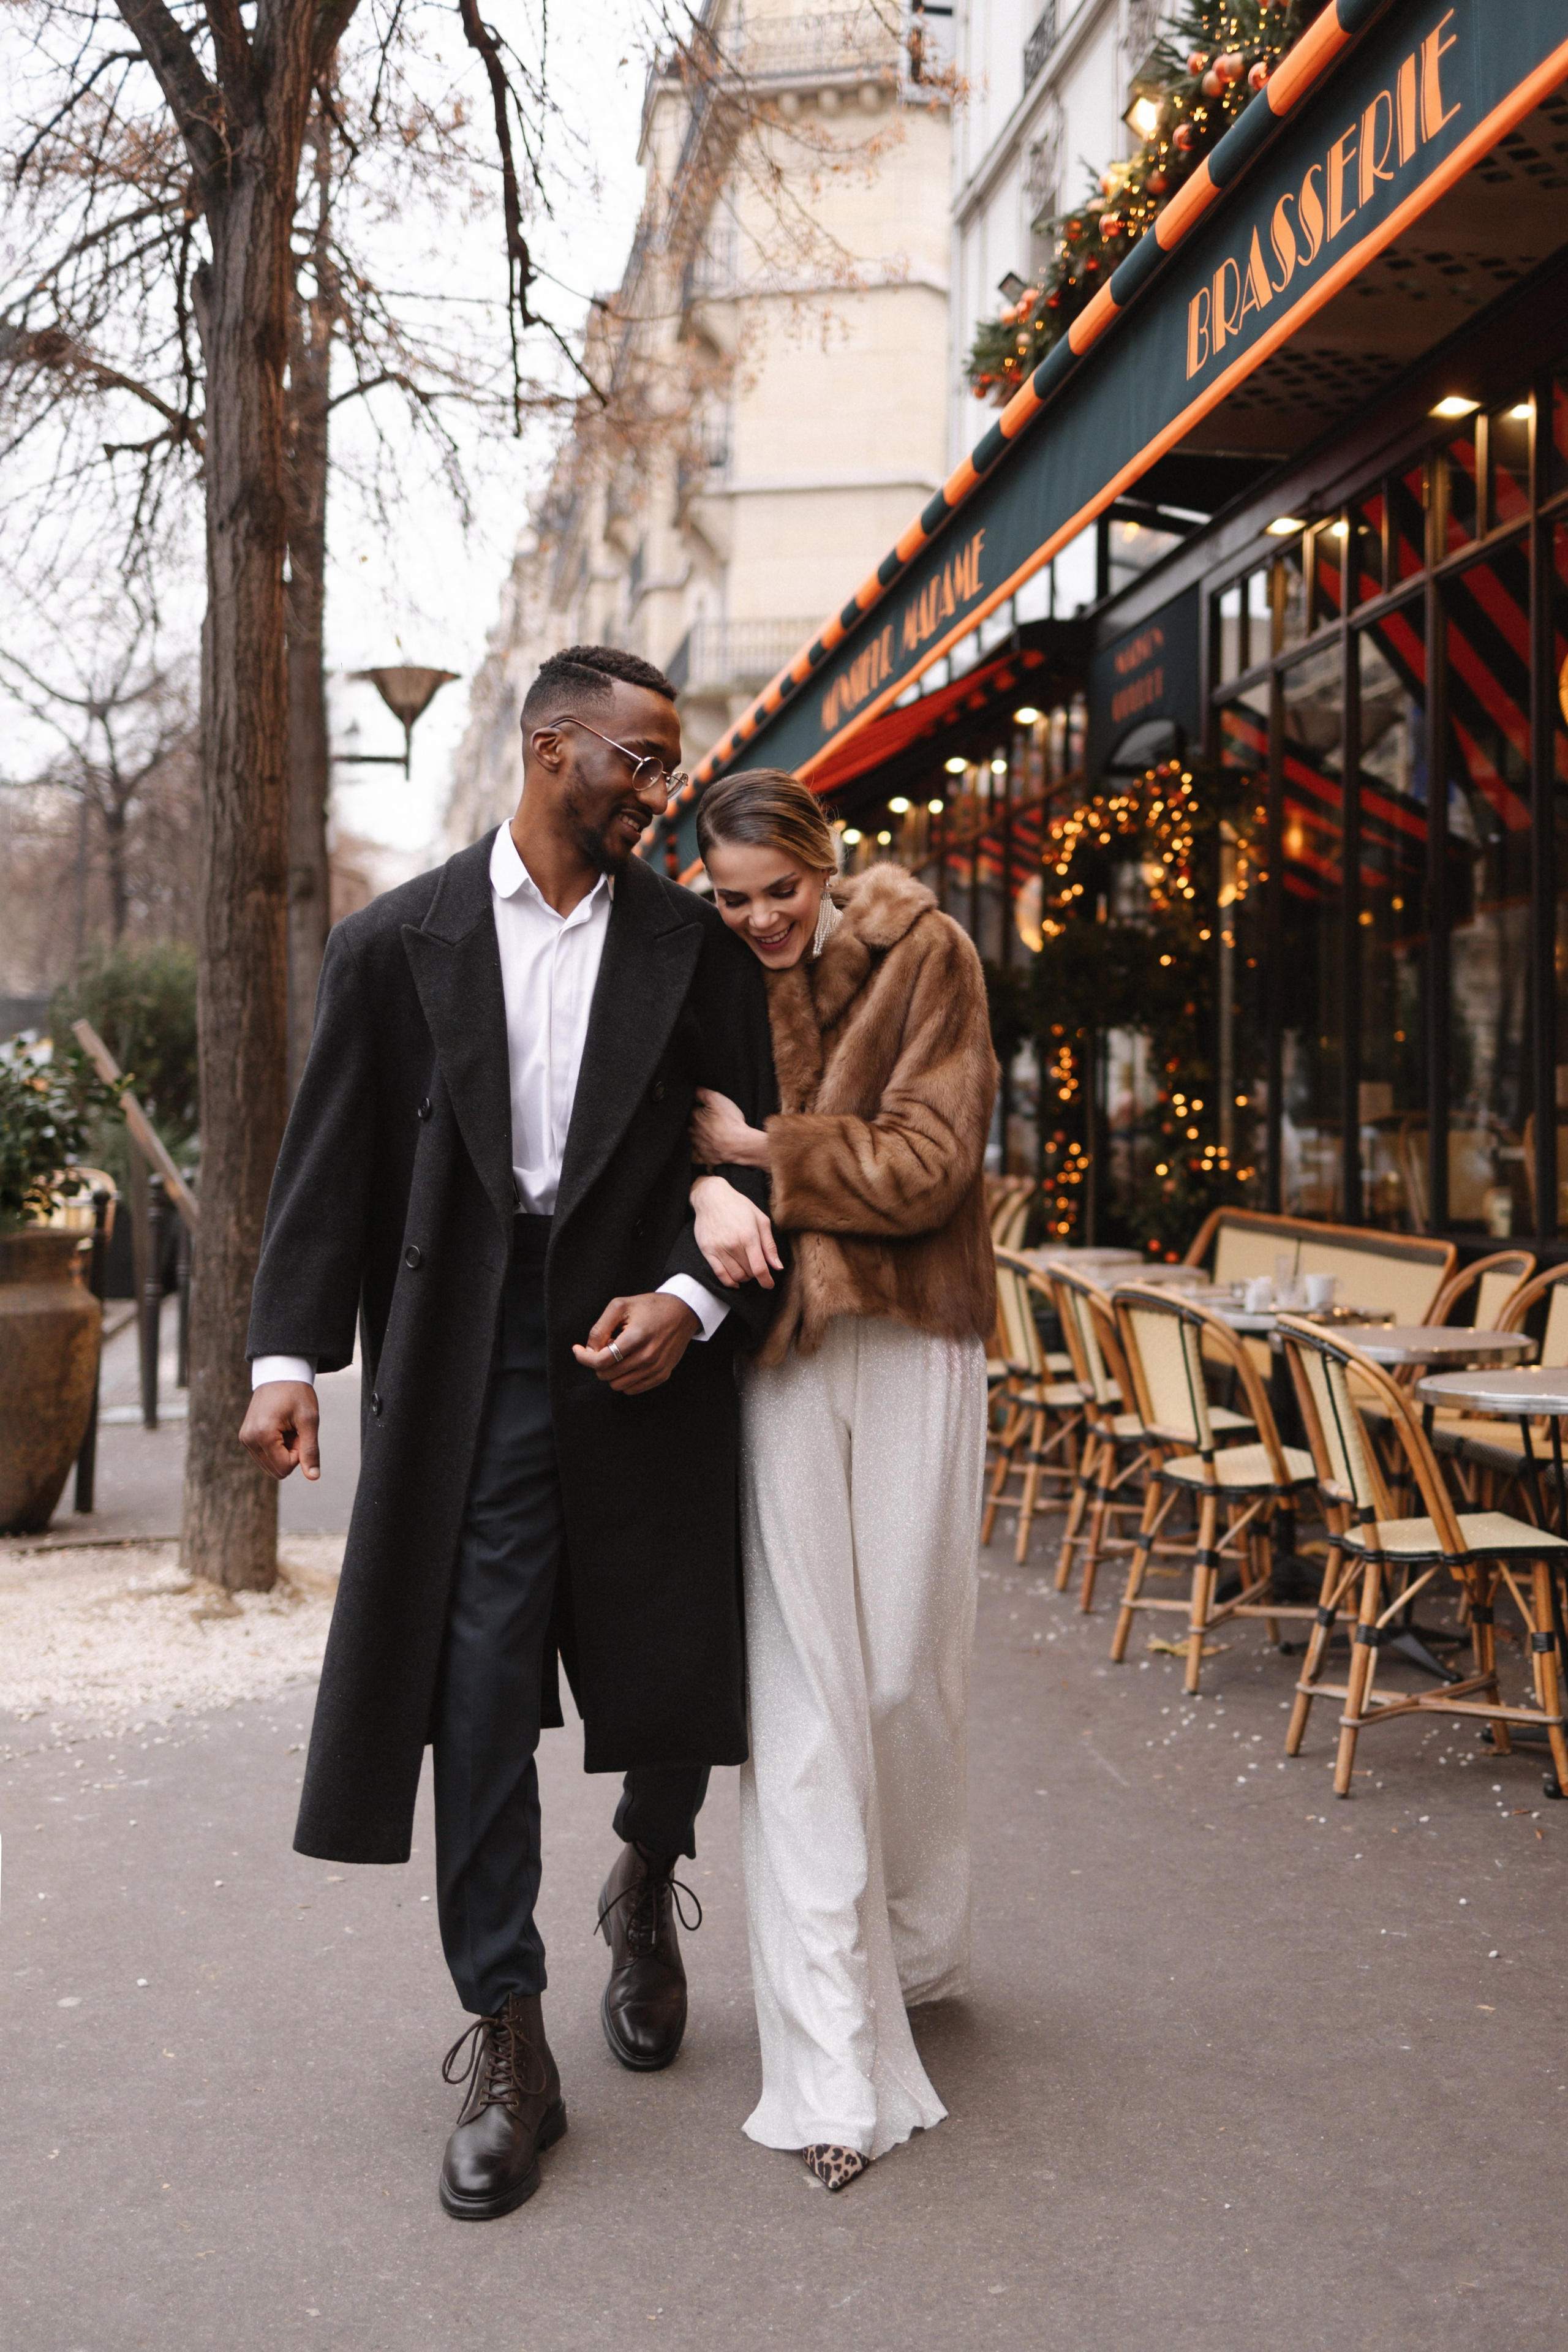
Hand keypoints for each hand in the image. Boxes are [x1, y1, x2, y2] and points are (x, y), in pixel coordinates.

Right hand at [239, 1381, 320, 1480]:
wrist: (279, 1374)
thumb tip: (313, 1477)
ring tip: (287, 1428)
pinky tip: (280, 1428)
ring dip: (284, 1451)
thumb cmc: (296, 1393)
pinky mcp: (245, 1438)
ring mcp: (244, 1439)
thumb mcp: (309, 1420)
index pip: (284, 1468)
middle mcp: (248, 1439)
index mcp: (262, 1435)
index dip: (299, 1454)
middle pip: (276, 1470)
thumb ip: (310, 1450)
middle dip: (291, 1454)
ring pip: (270, 1466)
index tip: (300, 1432)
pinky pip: (264, 1457)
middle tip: (294, 1430)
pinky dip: (276, 1448)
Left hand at [572, 1292, 699, 1393]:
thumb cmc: (650, 1307)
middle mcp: (647, 1356)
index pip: (600, 1361)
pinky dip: (624, 1379)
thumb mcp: (620, 1306)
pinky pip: (632, 1389)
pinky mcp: (662, 1375)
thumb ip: (600, 1328)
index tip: (578, 1350)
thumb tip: (588, 1350)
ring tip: (619, 1354)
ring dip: (611, 1372)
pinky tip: (628, 1362)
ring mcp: (656, 1368)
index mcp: (635, 1337)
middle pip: (606, 1375)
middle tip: (606, 1345)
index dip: (583, 1357)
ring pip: (617, 1385)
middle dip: (598, 1361)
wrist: (683, 1312)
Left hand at [690, 1087, 768, 1168]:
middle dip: (700, 1123)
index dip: (701, 1109)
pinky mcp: (706, 1157)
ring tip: (715, 1134)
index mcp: (694, 1118)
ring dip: (703, 1137)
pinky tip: (717, 1145)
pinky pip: (704, 1152)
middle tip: (714, 1122)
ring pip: (696, 1139)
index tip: (709, 1110)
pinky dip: (708, 1149)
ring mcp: (699, 1147)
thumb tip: (693, 1090)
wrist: (741, 1145)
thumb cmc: (730, 1122)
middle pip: (693, 1125)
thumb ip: (702, 1093)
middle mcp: (693, 1133)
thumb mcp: (717, 1099)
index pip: (693, 1110)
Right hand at [692, 1174, 781, 1289]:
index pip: (759, 1268)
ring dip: (744, 1277)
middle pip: (748, 1273)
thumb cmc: (739, 1207)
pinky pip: (719, 1275)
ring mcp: (718, 1249)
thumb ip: (769, 1245)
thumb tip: (777, 1267)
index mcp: (749, 1236)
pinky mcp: (707, 1251)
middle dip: (756, 1273)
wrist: (711, 1197)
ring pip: (735, 1276)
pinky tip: (735, 1281)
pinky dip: (729, 1282)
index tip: (769, 1284)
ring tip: (746, 1268)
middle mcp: (733, 1244)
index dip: (766, 1281)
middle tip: (756, 1264)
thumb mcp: (761, 1220)